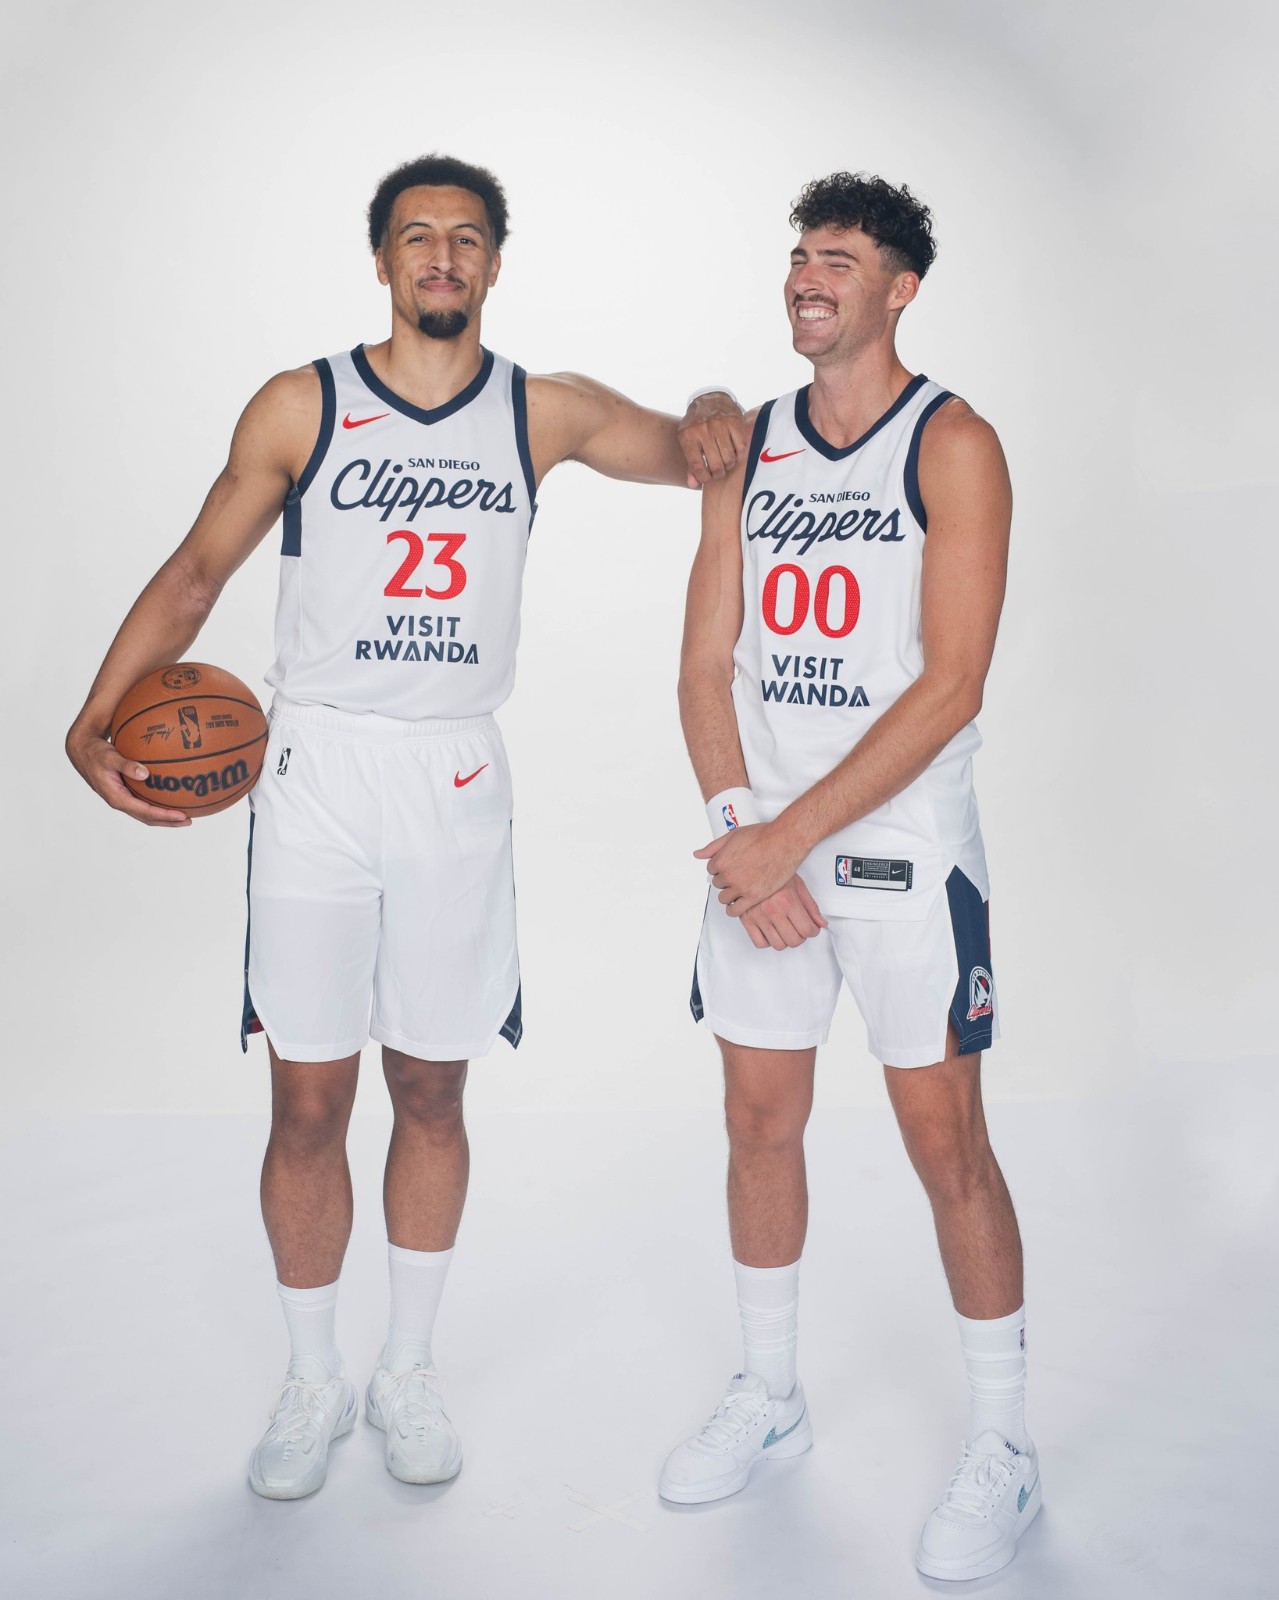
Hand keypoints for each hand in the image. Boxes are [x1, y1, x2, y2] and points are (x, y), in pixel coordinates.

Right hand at [65, 722, 191, 826]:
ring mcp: (123, 798)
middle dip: (168, 821)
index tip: (181, 815)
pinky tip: (171, 798)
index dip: (164, 816)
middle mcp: (121, 801)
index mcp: (116, 797)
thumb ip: (126, 765)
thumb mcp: (109, 757)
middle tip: (189, 820)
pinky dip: (158, 804)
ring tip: (185, 815)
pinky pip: (145, 802)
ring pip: (147, 813)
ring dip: (165, 816)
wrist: (82, 750)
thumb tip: (145, 773)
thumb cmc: (95, 752)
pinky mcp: (125, 792)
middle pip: (148, 818)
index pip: (144, 812)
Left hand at [678, 392, 747, 486]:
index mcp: (688, 436)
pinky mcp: (734, 421)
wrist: (710, 399)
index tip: (707, 478)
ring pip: (729, 458)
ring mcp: (719, 425)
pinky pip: (741, 447)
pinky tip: (734, 454)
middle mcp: (703, 429)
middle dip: (718, 473)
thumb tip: (694, 485)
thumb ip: (690, 465)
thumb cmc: (696, 426)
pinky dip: (739, 456)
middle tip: (718, 471)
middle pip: (715, 465)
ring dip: (729, 465)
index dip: (704, 478)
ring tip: (725, 463)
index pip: (697, 467)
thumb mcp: (688, 442)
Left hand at [694, 819, 804, 915]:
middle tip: (738, 875)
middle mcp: (729, 875)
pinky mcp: (754, 896)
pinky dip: (733, 910)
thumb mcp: (733, 835)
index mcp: (722, 860)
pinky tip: (737, 905)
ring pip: (724, 898)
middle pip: (718, 884)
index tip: (729, 867)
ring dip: (729, 894)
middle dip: (726, 880)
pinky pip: (735, 910)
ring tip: (738, 889)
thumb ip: (713, 847)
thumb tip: (698, 854)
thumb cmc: (762, 835)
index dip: (720, 868)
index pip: (711, 869)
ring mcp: (741, 887)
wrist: (784, 842)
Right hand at [739, 876, 827, 949]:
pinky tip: (771, 932)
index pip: (807, 930)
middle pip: (794, 940)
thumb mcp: (797, 885)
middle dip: (801, 936)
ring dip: (785, 940)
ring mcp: (758, 916)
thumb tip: (821, 923)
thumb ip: (811, 906)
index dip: (813, 931)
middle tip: (800, 929)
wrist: (751, 862)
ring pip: (778, 945)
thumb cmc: (774, 870)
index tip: (812, 928)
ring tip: (786, 930)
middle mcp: (772, 910)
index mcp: (787, 901)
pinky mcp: (746, 919)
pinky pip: (760, 943)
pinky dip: (767, 942)